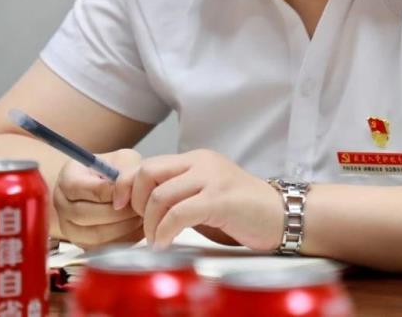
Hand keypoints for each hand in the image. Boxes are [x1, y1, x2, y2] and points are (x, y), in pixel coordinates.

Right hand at [54, 148, 143, 248]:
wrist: (105, 187)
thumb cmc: (114, 171)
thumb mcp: (121, 159)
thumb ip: (123, 171)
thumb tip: (125, 192)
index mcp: (67, 179)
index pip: (80, 188)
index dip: (108, 191)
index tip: (128, 190)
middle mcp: (63, 205)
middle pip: (86, 214)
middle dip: (118, 211)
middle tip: (139, 205)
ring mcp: (70, 228)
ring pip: (96, 234)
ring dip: (123, 226)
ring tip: (139, 215)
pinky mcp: (83, 245)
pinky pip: (104, 247)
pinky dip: (123, 238)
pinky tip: (135, 226)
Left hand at [112, 149, 282, 250]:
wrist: (282, 215)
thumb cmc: (242, 211)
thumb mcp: (205, 194)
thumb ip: (179, 193)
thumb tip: (138, 204)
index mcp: (196, 158)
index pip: (148, 163)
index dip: (126, 184)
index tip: (119, 206)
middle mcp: (203, 162)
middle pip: (148, 173)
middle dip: (134, 202)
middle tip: (139, 226)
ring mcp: (213, 178)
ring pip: (161, 195)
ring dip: (149, 224)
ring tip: (155, 240)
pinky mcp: (221, 199)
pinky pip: (179, 214)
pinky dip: (164, 231)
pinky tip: (164, 243)